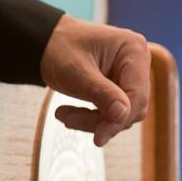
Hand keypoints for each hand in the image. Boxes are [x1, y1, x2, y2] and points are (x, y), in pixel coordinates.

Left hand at [39, 15, 149, 146]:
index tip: (98, 137)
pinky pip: (112, 112)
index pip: (137, 95)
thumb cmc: (58, 48)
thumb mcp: (75, 71)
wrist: (44, 43)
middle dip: (101, 119)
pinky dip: (91, 117)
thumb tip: (123, 115)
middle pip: (131, 106)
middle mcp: (136, 62)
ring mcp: (129, 75)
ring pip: (122, 113)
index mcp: (132, 49)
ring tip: (64, 115)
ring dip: (93, 120)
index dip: (119, 119)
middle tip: (69, 120)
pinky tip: (69, 114)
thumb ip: (101, 93)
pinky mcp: (119, 87)